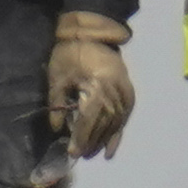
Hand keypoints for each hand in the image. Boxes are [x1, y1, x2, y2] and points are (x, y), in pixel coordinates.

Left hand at [44, 12, 136, 159]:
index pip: (90, 118)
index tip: (72, 152)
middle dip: (91, 141)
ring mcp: (125, 91)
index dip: (81, 137)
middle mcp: (116, 90)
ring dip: (103, 140)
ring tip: (91, 154)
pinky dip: (117, 134)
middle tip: (79, 155)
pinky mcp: (129, 92)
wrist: (91, 33)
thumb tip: (58, 129)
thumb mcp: (58, 78)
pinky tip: (110, 151)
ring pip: (115, 123)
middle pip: (104, 123)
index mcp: (99, 85)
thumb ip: (58, 104)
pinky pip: (124, 117)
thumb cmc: (70, 53)